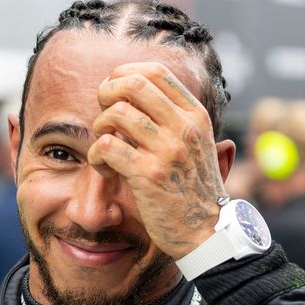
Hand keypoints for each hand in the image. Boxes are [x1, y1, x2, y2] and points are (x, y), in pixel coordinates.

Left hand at [88, 62, 228, 258]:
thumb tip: (142, 88)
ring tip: (104, 146)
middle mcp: (184, 127)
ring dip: (99, 127)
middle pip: (133, 84)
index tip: (114, 92)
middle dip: (107, 93)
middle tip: (102, 114)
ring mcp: (167, 150)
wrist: (208, 232)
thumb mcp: (198, 145)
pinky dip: (96, 156)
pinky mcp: (148, 175)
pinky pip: (107, 146)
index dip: (125, 73)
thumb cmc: (195, 190)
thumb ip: (176, 118)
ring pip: (115, 113)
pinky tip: (103, 169)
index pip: (156, 72)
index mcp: (195, 116)